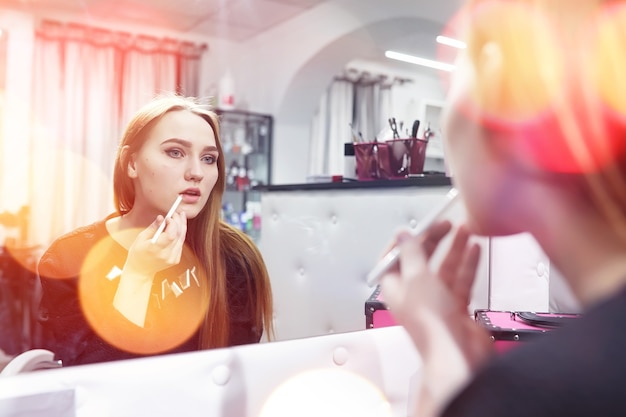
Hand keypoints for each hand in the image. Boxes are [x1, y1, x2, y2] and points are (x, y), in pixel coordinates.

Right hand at [124, 210, 187, 280]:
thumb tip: (161, 218)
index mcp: (155, 249)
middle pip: (178, 235)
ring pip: (182, 239)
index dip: (172, 223)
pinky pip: (180, 244)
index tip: (169, 216)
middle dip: (179, 222)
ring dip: (182, 226)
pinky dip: (180, 234)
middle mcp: (166, 255)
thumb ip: (153, 227)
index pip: (171, 235)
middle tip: (177, 213)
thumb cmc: (137, 254)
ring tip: (180, 216)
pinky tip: (178, 227)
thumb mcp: (141, 238)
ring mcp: (172, 259)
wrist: (140, 271)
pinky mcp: (175, 260)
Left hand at [379, 221, 491, 415]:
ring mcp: (437, 301)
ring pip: (445, 268)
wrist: (455, 353)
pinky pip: (461, 280)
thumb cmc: (430, 321)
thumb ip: (411, 253)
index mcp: (395, 287)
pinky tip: (475, 249)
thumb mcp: (417, 278)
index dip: (405, 241)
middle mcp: (414, 293)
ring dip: (454, 249)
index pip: (394, 258)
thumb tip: (402, 234)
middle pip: (422, 260)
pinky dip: (468, 264)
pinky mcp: (456, 307)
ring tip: (465, 230)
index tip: (419, 225)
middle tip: (446, 224)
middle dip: (433, 240)